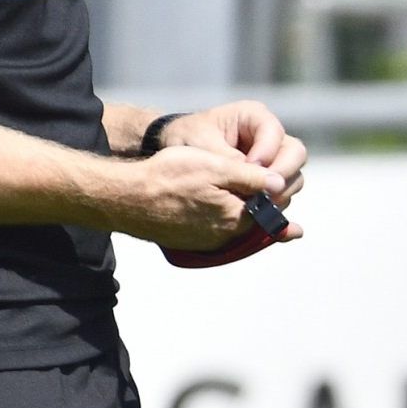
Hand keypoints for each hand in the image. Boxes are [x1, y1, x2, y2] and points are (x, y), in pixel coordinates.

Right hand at [111, 142, 297, 253]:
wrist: (124, 197)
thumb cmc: (167, 176)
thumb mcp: (214, 166)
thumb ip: (252, 177)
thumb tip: (280, 183)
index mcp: (236, 218)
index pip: (272, 208)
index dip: (278, 191)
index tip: (282, 178)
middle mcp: (225, 236)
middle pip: (257, 219)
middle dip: (266, 202)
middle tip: (274, 184)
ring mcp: (208, 241)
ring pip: (238, 224)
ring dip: (246, 210)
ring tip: (254, 193)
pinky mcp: (193, 241)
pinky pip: (218, 229)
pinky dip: (225, 217)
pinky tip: (224, 202)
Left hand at [158, 100, 310, 204]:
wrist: (176, 150)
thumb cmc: (187, 138)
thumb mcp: (201, 144)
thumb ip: (227, 160)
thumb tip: (255, 179)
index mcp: (254, 117)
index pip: (274, 133)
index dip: (267, 153)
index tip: (249, 170)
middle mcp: (270, 135)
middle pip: (295, 154)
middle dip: (282, 175)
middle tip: (265, 194)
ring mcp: (274, 157)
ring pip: (294, 175)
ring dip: (280, 192)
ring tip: (259, 204)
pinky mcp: (270, 176)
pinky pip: (283, 189)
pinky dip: (274, 201)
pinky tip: (257, 209)